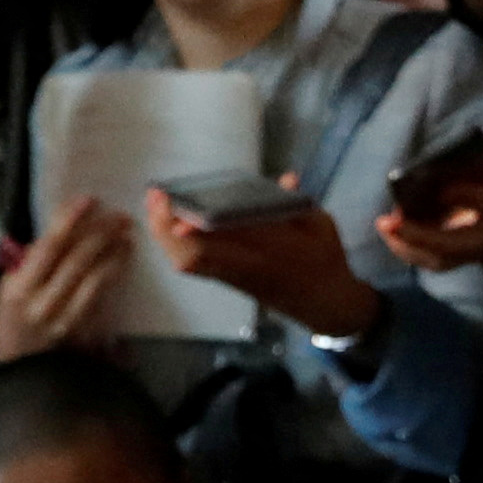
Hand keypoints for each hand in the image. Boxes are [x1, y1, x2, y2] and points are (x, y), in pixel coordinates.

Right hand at [0, 196, 132, 360]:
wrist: (23, 369)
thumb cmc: (12, 325)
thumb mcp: (7, 291)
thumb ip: (28, 263)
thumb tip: (56, 233)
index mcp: (18, 289)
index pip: (48, 246)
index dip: (69, 220)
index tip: (86, 201)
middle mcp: (41, 303)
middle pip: (76, 258)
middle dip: (100, 232)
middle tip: (118, 215)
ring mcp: (65, 318)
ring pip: (95, 277)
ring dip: (113, 251)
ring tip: (126, 234)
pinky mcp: (83, 330)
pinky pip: (102, 296)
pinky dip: (114, 273)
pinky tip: (123, 259)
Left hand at [145, 180, 380, 342]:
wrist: (325, 304)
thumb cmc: (326, 260)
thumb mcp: (321, 226)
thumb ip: (299, 203)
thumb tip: (288, 179)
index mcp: (274, 247)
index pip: (228, 233)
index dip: (198, 222)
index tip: (178, 205)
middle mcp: (248, 263)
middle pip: (195, 251)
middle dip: (168, 224)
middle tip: (158, 196)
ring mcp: (236, 276)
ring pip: (190, 261)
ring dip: (166, 236)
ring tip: (156, 206)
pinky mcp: (229, 282)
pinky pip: (196, 268)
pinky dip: (176, 247)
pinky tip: (167, 226)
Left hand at [376, 145, 482, 271]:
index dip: (468, 195)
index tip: (442, 186)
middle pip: (454, 245)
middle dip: (419, 235)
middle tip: (389, 219)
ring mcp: (477, 252)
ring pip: (440, 259)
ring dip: (408, 246)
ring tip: (384, 225)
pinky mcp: (463, 256)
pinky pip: (434, 262)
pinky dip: (410, 250)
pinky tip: (391, 233)